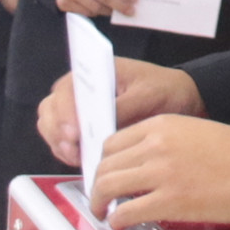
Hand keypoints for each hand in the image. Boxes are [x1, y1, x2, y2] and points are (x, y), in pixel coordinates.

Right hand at [38, 57, 203, 165]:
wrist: (178, 96)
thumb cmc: (162, 88)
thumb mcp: (147, 95)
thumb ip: (123, 108)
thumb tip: (101, 125)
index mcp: (94, 70)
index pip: (66, 89)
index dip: (65, 112)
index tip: (75, 132)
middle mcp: (80, 88)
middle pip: (50, 108)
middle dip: (57, 131)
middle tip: (74, 149)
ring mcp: (78, 108)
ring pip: (50, 125)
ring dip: (58, 143)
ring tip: (77, 156)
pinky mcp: (82, 126)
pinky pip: (62, 140)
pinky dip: (65, 151)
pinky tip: (80, 159)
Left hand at [92, 115, 229, 227]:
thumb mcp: (192, 131)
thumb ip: (162, 142)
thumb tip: (141, 165)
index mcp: (161, 125)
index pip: (113, 142)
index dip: (104, 162)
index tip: (107, 173)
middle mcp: (155, 145)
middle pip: (105, 164)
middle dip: (98, 184)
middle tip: (102, 196)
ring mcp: (160, 172)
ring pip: (107, 185)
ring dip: (100, 201)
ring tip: (105, 211)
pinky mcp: (169, 200)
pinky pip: (126, 211)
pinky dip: (117, 220)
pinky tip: (122, 223)